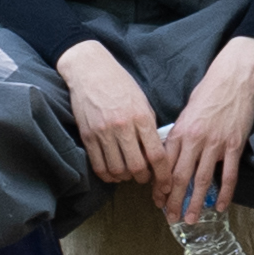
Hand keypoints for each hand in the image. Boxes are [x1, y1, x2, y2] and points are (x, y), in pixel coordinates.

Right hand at [60, 38, 165, 183]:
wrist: (90, 71)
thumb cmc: (120, 84)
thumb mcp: (143, 102)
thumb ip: (149, 127)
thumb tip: (156, 153)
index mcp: (141, 117)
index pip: (156, 155)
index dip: (163, 175)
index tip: (166, 184)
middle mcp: (122, 127)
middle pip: (137, 167)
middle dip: (144, 178)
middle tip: (145, 177)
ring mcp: (103, 132)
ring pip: (117, 169)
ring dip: (125, 178)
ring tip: (129, 174)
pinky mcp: (88, 136)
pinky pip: (98, 165)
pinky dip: (108, 175)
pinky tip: (113, 173)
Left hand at [158, 35, 253, 221]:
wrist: (232, 78)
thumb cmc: (208, 93)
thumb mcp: (185, 113)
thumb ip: (178, 136)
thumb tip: (170, 156)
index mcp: (180, 133)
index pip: (166, 167)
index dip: (160, 187)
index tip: (158, 202)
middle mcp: (195, 141)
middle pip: (180, 178)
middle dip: (173, 201)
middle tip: (170, 218)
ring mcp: (215, 144)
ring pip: (202, 180)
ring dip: (195, 202)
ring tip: (190, 219)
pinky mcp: (234, 144)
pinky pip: (228, 174)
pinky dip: (224, 193)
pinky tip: (220, 206)